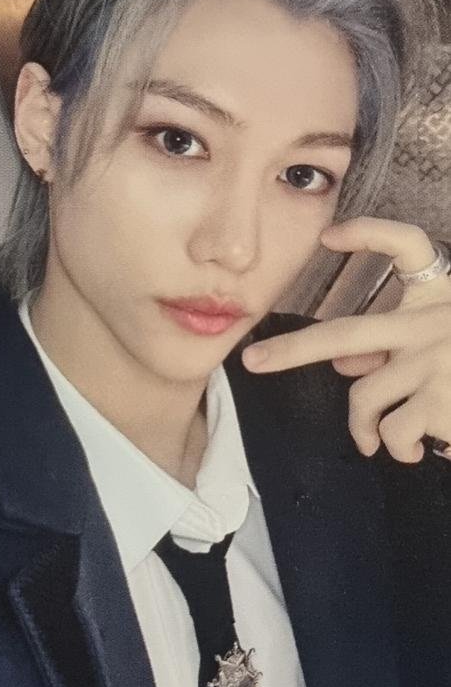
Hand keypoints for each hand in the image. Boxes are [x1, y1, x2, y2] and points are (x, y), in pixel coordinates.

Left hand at [241, 218, 450, 462]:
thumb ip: (400, 344)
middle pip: (347, 331)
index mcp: (444, 297)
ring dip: (362, 427)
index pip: (407, 245)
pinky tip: (414, 452)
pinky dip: (396, 447)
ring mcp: (436, 362)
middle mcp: (435, 323)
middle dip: (292, 349)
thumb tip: (345, 365)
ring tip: (375, 441)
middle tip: (253, 361)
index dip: (368, 234)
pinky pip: (392, 431)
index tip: (330, 234)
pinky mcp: (440, 401)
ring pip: (363, 397)